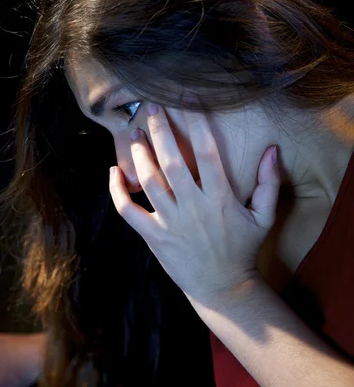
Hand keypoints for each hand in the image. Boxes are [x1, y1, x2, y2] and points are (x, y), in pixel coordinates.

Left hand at [109, 95, 280, 304]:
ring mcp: (170, 222)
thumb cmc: (244, 249)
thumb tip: (272, 149)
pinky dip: (117, 192)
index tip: (188, 98)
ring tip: (134, 133)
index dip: (197, 121)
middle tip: (151, 107)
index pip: (206, 151)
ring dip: (139, 155)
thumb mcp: (265, 217)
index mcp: (220, 197)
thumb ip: (269, 183)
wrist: (223, 288)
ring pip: (148, 181)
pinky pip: (128, 212)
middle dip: (160, 130)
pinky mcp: (154, 237)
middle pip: (172, 161)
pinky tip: (113, 172)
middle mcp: (193, 207)